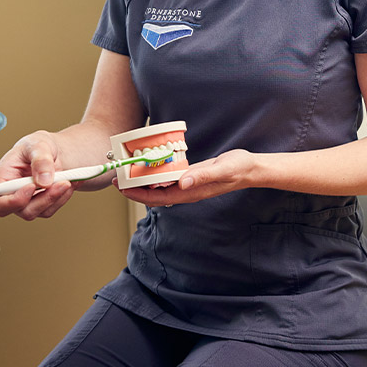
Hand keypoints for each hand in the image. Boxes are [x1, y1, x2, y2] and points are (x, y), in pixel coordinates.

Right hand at [0, 131, 76, 219]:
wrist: (52, 151)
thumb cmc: (36, 146)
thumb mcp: (37, 144)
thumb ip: (40, 160)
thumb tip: (44, 180)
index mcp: (3, 179)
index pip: (0, 202)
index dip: (14, 201)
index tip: (32, 187)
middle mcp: (13, 194)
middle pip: (24, 211)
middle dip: (45, 199)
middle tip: (62, 182)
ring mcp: (28, 201)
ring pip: (42, 211)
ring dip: (58, 196)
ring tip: (68, 178)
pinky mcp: (43, 204)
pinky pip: (54, 207)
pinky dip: (64, 195)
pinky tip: (70, 181)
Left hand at [119, 148, 256, 206]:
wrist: (251, 168)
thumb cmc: (238, 168)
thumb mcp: (221, 170)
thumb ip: (202, 176)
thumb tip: (181, 183)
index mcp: (190, 192)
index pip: (156, 199)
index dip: (137, 195)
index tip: (120, 187)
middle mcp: (186, 191)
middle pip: (153, 196)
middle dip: (133, 190)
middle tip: (115, 179)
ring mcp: (188, 185)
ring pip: (159, 189)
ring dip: (142, 183)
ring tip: (126, 173)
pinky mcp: (191, 177)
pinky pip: (168, 180)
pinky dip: (155, 176)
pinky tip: (149, 167)